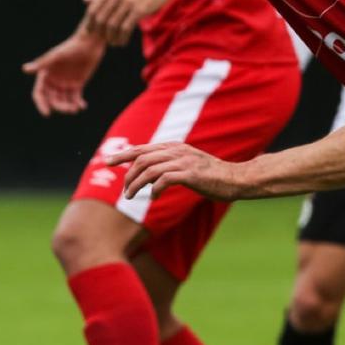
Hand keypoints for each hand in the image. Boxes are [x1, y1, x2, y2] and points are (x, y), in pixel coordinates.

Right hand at [22, 33, 105, 115]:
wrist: (89, 44)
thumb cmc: (71, 47)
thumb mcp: (56, 56)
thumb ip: (41, 64)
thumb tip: (24, 69)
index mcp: (45, 75)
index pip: (39, 93)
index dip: (41, 104)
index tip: (47, 113)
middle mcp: (53, 81)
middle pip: (52, 100)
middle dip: (59, 106)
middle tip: (70, 109)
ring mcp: (64, 83)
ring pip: (63, 101)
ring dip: (68, 106)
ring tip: (76, 108)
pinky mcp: (77, 84)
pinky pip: (75, 98)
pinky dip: (78, 103)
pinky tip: (82, 106)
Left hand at [82, 0, 179, 45]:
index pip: (92, 10)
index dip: (90, 24)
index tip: (91, 33)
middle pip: (101, 20)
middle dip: (101, 33)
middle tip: (105, 40)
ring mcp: (127, 3)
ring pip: (112, 26)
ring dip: (112, 38)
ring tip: (114, 43)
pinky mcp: (139, 10)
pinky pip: (125, 28)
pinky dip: (122, 38)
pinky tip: (123, 42)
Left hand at [107, 141, 247, 200]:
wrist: (237, 179)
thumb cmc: (211, 175)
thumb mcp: (186, 164)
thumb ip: (168, 163)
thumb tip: (147, 171)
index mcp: (173, 147)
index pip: (141, 148)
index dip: (123, 155)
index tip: (107, 162)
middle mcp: (176, 151)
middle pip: (141, 159)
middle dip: (128, 175)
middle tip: (124, 192)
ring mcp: (183, 161)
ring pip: (149, 170)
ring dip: (136, 185)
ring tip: (131, 197)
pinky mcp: (190, 174)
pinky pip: (164, 180)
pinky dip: (154, 189)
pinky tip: (153, 197)